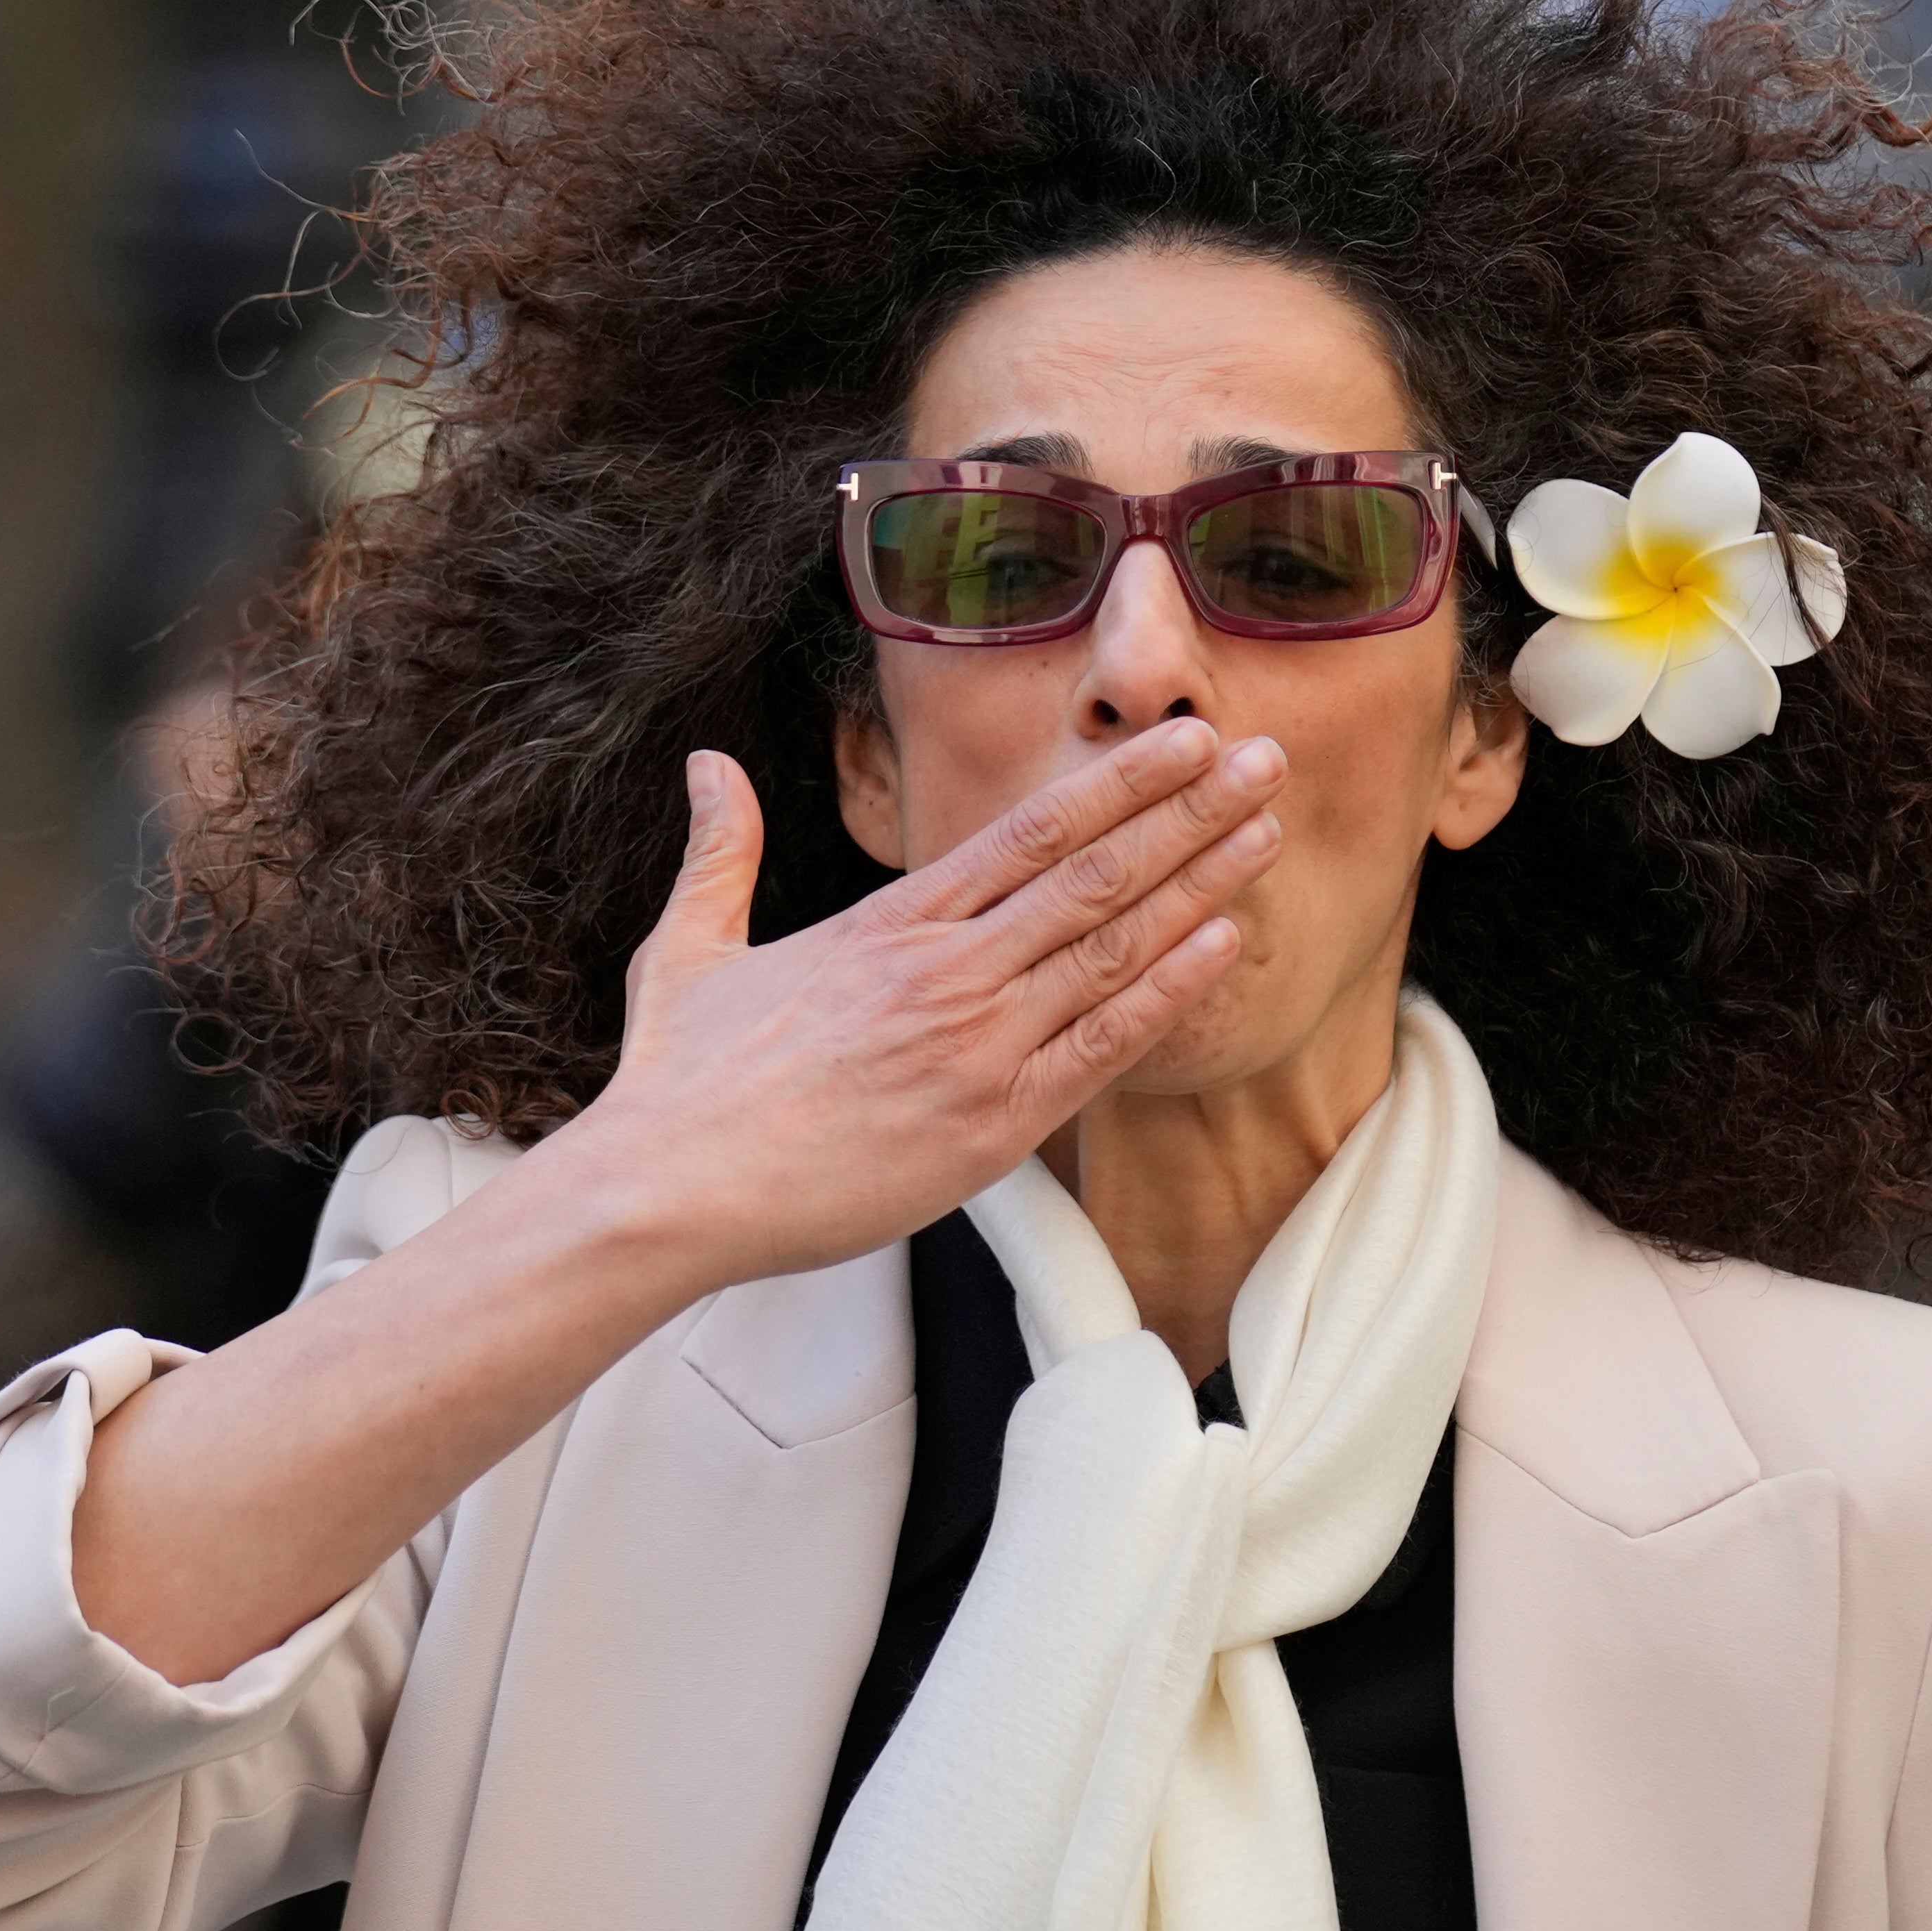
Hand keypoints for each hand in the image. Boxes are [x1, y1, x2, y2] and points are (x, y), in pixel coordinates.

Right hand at [550, 717, 1284, 1285]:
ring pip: (1113, 948)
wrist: (665, 1191)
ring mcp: (975, 1047)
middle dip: (1189, 812)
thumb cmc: (677, 1084)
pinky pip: (1102, 1050)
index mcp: (889, 925)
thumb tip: (706, 767)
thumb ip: (719, 852)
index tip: (1183, 739)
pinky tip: (1224, 945)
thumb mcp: (690, 947)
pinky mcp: (990, 1127)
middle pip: (1094, 872)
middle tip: (1264, 761)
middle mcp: (946, 971)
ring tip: (1266, 833)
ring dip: (1201, 885)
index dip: (1119, 781)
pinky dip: (1168, 993)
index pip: (1031, 832)